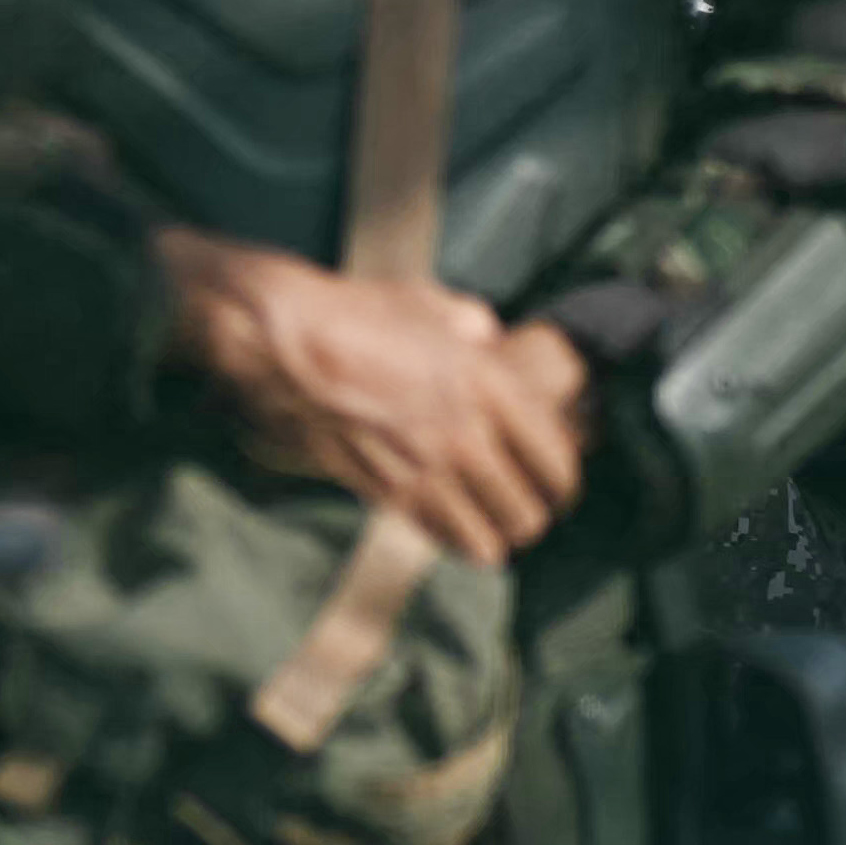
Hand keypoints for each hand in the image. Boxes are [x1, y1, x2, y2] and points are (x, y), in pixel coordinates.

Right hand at [160, 237, 596, 560]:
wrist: (281, 341)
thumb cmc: (353, 313)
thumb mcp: (430, 303)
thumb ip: (473, 327)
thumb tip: (490, 339)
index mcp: (488, 382)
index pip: (557, 460)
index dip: (564, 483)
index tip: (558, 487)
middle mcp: (465, 432)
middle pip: (529, 513)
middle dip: (531, 517)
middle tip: (524, 510)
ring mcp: (424, 469)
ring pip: (488, 541)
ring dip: (492, 538)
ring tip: (487, 528)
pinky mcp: (384, 493)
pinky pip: (439, 539)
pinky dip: (451, 540)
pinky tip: (448, 525)